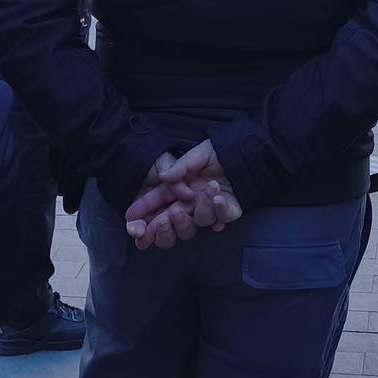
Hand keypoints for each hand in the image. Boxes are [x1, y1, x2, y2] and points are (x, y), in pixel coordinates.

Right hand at [124, 142, 242, 250]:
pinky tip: (217, 198)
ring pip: (196, 222)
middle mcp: (192, 202)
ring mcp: (209, 208)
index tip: (131, 219)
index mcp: (180, 188)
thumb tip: (164, 177)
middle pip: (172, 224)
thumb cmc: (220, 151)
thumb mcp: (198, 154)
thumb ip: (180, 167)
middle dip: (163, 226)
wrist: (246, 152)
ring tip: (205, 191)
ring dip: (198, 209)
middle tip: (165, 218)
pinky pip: (221, 217)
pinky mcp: (228, 211)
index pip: (158, 203)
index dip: (144, 211)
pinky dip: (219, 210)